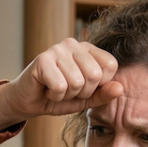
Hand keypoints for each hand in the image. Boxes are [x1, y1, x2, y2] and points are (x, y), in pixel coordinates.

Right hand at [0, 38, 122, 129]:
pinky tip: (46, 89)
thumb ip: (103, 94)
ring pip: (77, 82)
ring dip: (66, 95)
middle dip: (82, 92)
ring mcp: (57, 49)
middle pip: (94, 75)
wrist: (27, 102)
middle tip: (67, 90)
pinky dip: (54, 96)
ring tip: (55, 89)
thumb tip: (120, 88)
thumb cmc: (57, 97)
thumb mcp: (85, 99)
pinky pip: (60, 86)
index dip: (99, 85)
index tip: (82, 87)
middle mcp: (73, 44)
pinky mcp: (42, 59)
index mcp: (87, 49)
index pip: (110, 66)